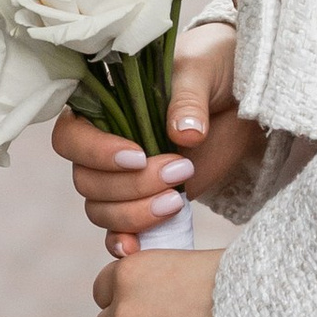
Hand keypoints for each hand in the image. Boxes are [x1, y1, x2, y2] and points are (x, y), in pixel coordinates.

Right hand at [53, 24, 259, 240]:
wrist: (245, 95)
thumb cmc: (215, 67)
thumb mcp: (203, 69)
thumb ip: (188, 98)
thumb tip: (183, 134)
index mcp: (102, 104)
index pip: (71, 136)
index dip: (96, 152)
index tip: (138, 155)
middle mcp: (104, 144)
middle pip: (86, 181)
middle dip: (130, 185)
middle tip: (179, 169)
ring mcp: (123, 177)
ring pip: (101, 209)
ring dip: (135, 213)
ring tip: (178, 199)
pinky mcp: (146, 200)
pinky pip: (119, 231)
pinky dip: (125, 242)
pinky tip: (139, 249)